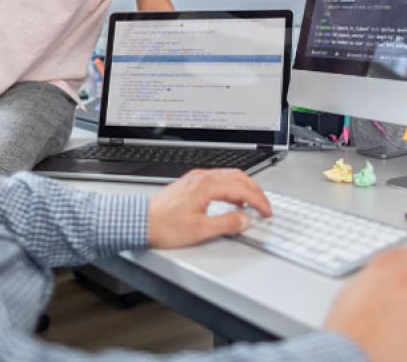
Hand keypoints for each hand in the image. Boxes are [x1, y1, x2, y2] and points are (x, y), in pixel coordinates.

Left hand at [146, 169, 271, 248]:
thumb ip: (227, 224)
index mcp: (207, 186)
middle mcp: (202, 178)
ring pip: (229, 176)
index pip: (242, 189)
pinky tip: (231, 199)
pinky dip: (231, 187)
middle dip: (256, 191)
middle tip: (264, 206)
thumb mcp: (200, 230)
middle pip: (238, 178)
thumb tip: (245, 220)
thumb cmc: (164, 226)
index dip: (259, 201)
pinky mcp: (190, 183)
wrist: (139, 221)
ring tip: (252, 203)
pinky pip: (218, 179)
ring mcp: (195, 179)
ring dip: (244, 188)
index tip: (267, 212)